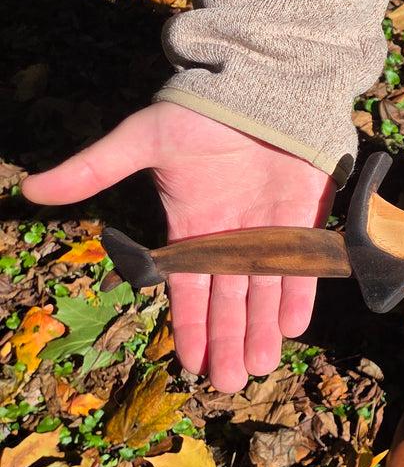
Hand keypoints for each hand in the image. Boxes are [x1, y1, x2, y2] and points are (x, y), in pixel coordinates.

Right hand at [22, 102, 334, 391]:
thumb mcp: (142, 139)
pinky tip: (292, 326)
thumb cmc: (199, 112)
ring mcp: (273, 230)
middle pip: (230, 301)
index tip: (189, 364)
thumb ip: (95, 168)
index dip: (191, 326)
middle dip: (228, 342)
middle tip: (229, 382)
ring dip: (262, 330)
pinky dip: (298, 294)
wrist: (259, 84)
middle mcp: (234, 237)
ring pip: (266, 292)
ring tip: (256, 368)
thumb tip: (32, 189)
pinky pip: (304, 264)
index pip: (190, 290)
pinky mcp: (308, 218)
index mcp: (193, 227)